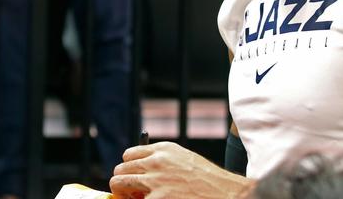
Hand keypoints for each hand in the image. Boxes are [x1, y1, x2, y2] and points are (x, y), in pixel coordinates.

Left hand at [110, 141, 253, 198]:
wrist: (224, 193)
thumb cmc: (207, 180)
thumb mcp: (184, 160)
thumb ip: (162, 161)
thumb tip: (141, 171)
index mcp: (164, 149)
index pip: (129, 155)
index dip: (129, 168)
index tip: (133, 178)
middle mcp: (156, 161)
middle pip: (120, 169)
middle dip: (122, 182)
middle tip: (132, 193)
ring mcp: (154, 182)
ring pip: (118, 184)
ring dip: (123, 194)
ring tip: (136, 198)